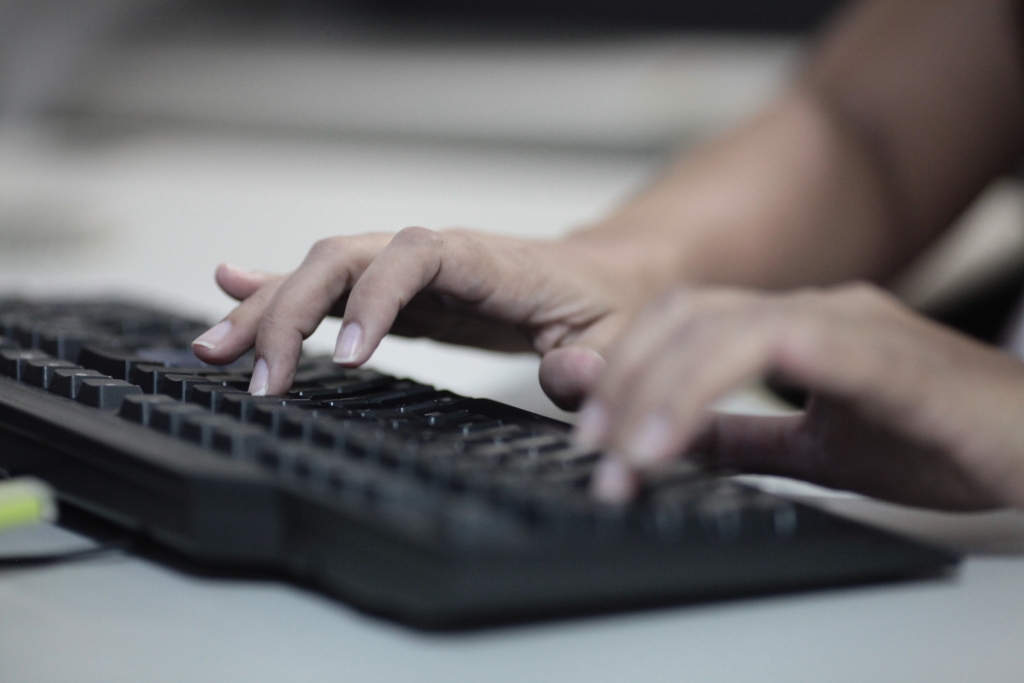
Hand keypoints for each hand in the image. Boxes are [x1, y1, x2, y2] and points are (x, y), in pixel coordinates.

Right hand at [191, 228, 658, 406]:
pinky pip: (333, 288)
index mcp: (489, 262)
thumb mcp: (617, 339)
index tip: (349, 359)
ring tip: (214, 347)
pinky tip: (232, 291)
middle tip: (261, 378)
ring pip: (324, 271)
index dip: (374, 300)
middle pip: (346, 258)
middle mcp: (438, 256)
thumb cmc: (611, 306)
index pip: (412, 257)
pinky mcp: (400, 295)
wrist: (608, 277)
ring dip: (267, 306)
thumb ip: (592, 364)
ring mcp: (412, 273)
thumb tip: (562, 377)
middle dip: (293, 311)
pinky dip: (280, 292)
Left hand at [576, 283, 1023, 509]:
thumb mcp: (818, 448)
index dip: (625, 371)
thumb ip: (743, 437)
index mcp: (792, 326)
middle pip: (683, 315)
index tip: (594, 436)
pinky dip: (707, 386)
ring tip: (625, 457)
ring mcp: (842, 320)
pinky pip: (776, 344)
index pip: (683, 323)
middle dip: (623, 381)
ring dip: (653, 389)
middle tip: (595, 450)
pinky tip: (673, 437)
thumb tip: (671, 441)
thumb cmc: (943, 438)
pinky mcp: (875, 349)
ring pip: (715, 324)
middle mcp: (810, 309)